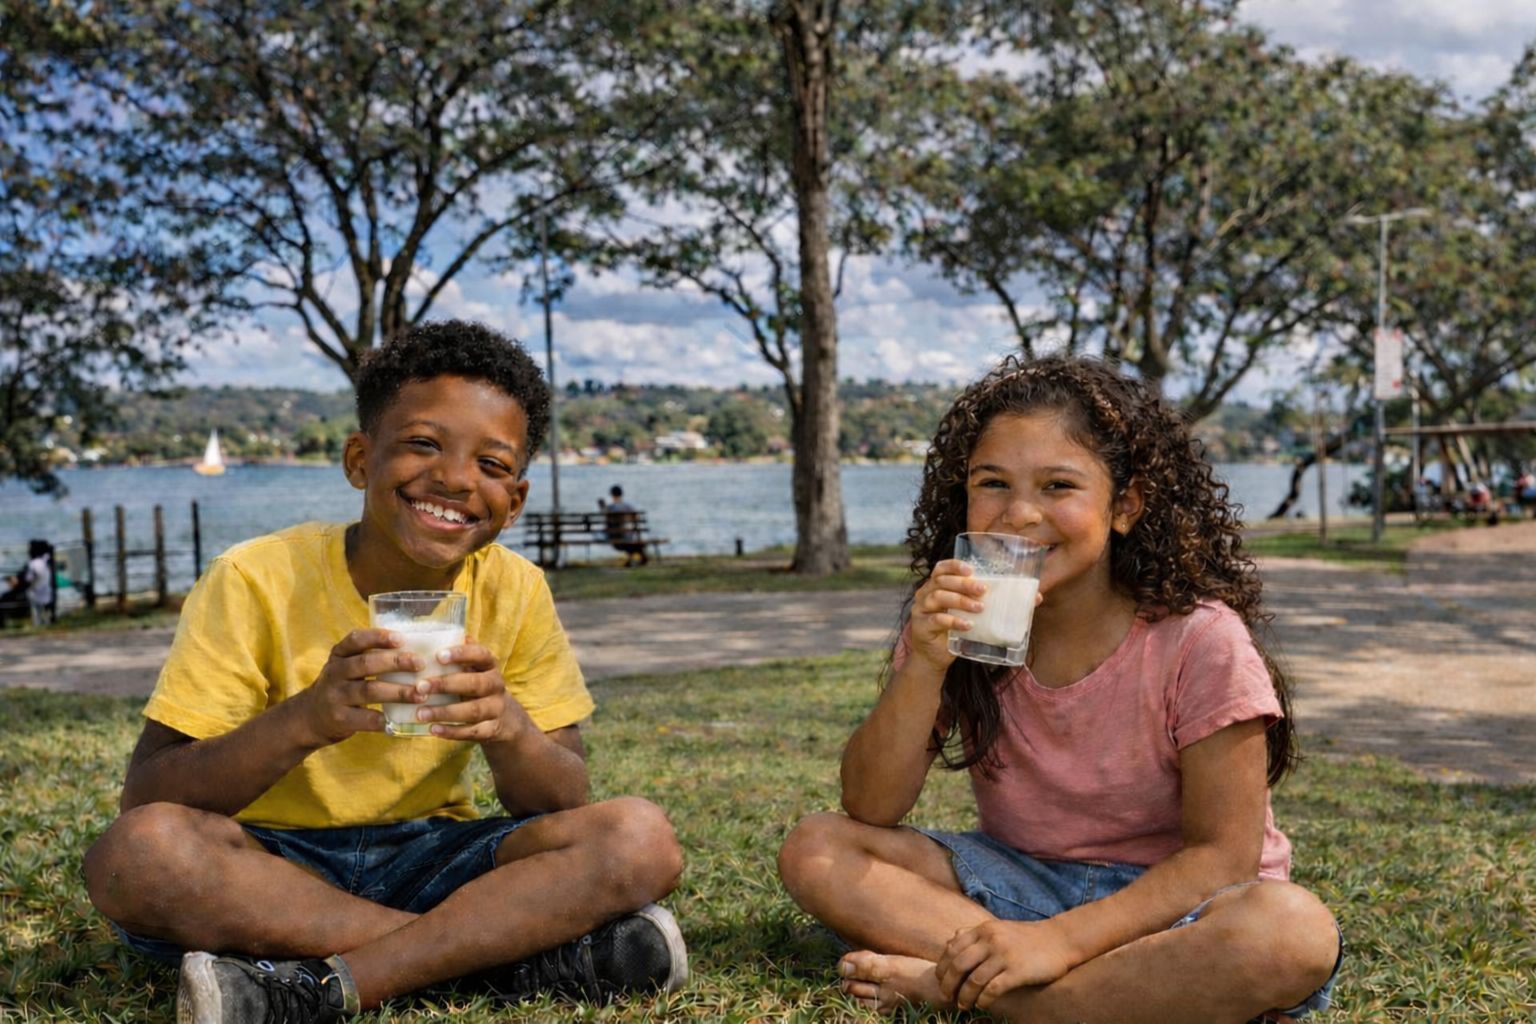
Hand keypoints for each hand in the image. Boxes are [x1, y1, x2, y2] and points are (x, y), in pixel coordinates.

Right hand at [298, 628, 425, 744]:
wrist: (310, 717)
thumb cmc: (341, 686)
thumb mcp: (346, 666)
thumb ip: (370, 657)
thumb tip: (416, 649)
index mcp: (339, 655)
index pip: (356, 640)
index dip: (378, 637)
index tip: (401, 638)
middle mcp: (334, 673)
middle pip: (365, 664)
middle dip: (395, 662)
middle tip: (420, 664)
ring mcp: (335, 696)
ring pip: (368, 691)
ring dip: (398, 692)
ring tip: (420, 693)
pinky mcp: (339, 719)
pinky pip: (364, 718)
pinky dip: (384, 718)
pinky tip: (402, 717)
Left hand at [413, 635, 536, 744]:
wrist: (507, 720)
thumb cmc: (479, 688)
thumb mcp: (475, 670)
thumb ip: (460, 655)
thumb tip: (435, 633)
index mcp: (490, 666)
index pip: (480, 654)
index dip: (461, 654)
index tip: (438, 656)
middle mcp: (496, 685)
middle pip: (475, 683)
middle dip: (447, 685)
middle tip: (420, 687)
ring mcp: (496, 708)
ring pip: (473, 710)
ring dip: (445, 712)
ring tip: (420, 714)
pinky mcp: (493, 729)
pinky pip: (473, 732)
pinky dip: (453, 732)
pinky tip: (433, 730)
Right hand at [906, 558, 987, 672]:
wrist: (932, 656)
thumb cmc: (948, 631)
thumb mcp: (958, 611)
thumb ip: (967, 600)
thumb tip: (994, 593)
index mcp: (933, 587)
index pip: (940, 569)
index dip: (954, 566)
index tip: (970, 570)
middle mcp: (924, 595)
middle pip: (941, 582)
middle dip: (964, 584)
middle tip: (982, 590)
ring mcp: (920, 610)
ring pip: (938, 597)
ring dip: (961, 601)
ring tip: (979, 608)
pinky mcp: (920, 626)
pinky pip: (937, 620)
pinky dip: (953, 620)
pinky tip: (967, 624)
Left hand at [935, 918, 1077, 1009]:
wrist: (1060, 940)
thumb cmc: (1026, 938)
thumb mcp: (998, 929)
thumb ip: (974, 936)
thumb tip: (949, 943)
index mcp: (983, 930)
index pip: (952, 949)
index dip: (942, 967)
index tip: (940, 981)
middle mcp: (991, 940)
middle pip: (958, 965)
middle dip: (948, 984)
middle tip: (946, 997)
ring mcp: (1004, 955)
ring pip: (973, 979)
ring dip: (964, 996)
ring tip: (963, 1005)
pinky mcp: (1018, 971)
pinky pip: (993, 989)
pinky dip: (983, 999)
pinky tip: (982, 1004)